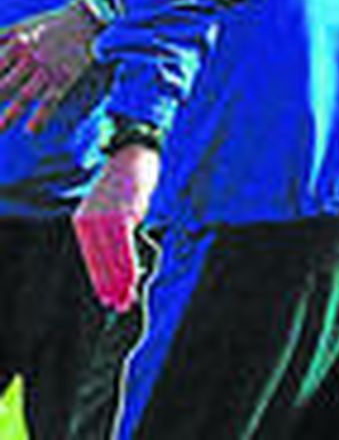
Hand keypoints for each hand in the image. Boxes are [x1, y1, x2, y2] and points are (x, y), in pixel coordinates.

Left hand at [0, 0, 99, 133]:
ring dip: (11, 115)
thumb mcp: (21, 26)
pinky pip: (51, 100)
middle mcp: (30, 58)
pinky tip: (32, 130)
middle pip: (4, 86)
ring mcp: (49, 69)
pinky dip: (41, 116)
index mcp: (17, 45)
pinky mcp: (65, 78)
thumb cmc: (49, 24)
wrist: (85, 20)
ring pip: (25, 96)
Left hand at [74, 144, 159, 312]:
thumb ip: (117, 228)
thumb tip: (124, 249)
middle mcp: (88, 223)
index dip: (102, 280)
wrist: (132, 154)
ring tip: (127, 298)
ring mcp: (102, 221)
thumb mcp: (116, 207)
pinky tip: (134, 278)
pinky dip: (128, 265)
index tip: (108, 297)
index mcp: (83, 222)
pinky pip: (123, 248)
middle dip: (111, 286)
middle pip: (100, 262)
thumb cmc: (127, 180)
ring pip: (111, 258)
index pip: (93, 258)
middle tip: (119, 305)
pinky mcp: (118, 217)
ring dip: (120, 281)